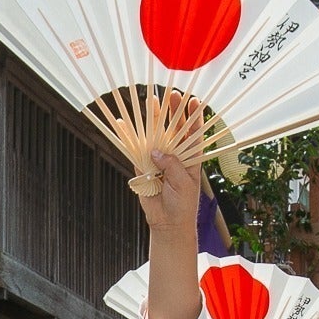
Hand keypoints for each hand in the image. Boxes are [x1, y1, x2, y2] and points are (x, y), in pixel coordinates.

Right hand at [137, 95, 205, 233]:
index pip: (194, 133)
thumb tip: (156, 151)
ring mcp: (158, 160)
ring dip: (153, 119)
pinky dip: (129, 138)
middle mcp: (175, 155)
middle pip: (174, 129)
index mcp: (190, 158)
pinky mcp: (142, 167)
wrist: (167, 223)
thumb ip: (172, 166)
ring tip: (150, 101)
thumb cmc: (182, 204)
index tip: (193, 101)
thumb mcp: (183, 184)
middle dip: (173, 112)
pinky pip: (136, 151)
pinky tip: (124, 124)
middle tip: (170, 95)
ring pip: (155, 135)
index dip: (194, 117)